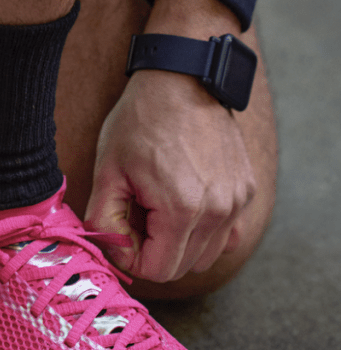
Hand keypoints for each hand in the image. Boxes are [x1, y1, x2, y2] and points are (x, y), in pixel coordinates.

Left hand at [84, 69, 255, 281]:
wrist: (183, 78)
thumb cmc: (141, 121)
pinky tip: (184, 205)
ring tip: (158, 207)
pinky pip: (225, 234)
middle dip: (153, 252)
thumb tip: (112, 252)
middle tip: (136, 217)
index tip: (120, 232)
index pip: (159, 271)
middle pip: (183, 268)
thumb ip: (103, 221)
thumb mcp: (108, 170)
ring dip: (178, 244)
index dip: (132, 259)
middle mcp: (218, 211)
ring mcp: (237, 201)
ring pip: (206, 255)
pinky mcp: (246, 190)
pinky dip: (203, 232)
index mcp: (181, 209)